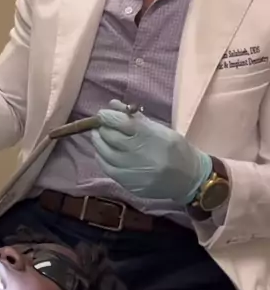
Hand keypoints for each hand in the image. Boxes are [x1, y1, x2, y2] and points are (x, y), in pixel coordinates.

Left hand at [92, 100, 211, 203]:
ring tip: (99, 136)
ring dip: (98, 142)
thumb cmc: (176, 149)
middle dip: (102, 128)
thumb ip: (136, 118)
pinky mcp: (129, 185)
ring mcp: (133, 171)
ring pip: (105, 153)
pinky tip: (103, 152)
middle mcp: (140, 153)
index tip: (103, 114)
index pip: (120, 122)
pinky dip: (101, 158)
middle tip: (101, 125)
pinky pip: (107, 169)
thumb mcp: (160, 129)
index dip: (107, 116)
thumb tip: (113, 105)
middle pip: (110, 137)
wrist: (190, 179)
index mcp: (150, 136)